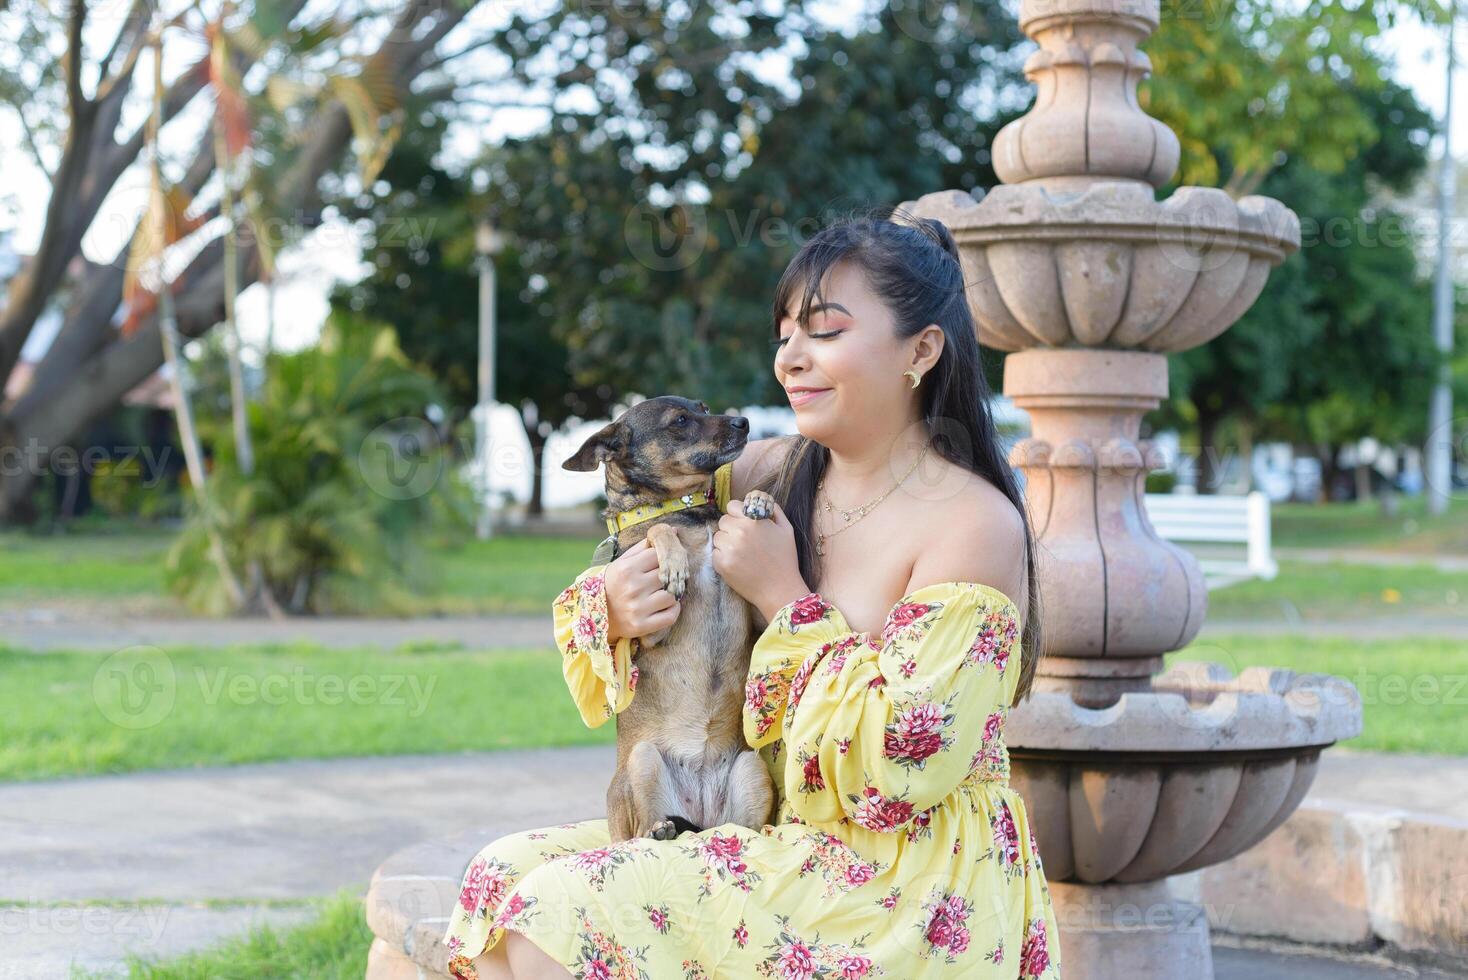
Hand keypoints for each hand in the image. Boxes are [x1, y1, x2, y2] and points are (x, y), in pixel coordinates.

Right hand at [603, 538, 681, 643]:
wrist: (595, 614)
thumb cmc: (613, 584)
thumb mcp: (623, 562)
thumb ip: (646, 547)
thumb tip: (674, 531)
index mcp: (627, 569)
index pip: (659, 555)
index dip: (663, 557)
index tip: (662, 561)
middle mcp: (633, 588)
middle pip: (668, 574)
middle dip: (670, 574)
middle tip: (667, 576)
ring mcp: (638, 608)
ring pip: (673, 595)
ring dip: (673, 592)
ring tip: (665, 591)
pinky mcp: (642, 626)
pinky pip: (671, 615)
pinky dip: (673, 609)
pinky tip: (665, 605)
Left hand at [713, 497, 808, 621]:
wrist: (780, 590)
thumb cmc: (785, 559)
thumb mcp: (786, 529)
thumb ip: (773, 509)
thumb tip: (759, 498)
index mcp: (753, 520)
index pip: (732, 506)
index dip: (738, 514)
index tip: (744, 523)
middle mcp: (739, 532)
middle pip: (723, 521)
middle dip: (732, 528)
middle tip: (744, 541)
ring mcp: (728, 549)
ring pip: (718, 537)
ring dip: (726, 542)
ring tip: (742, 553)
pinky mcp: (721, 564)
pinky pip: (715, 553)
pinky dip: (723, 557)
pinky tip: (738, 563)